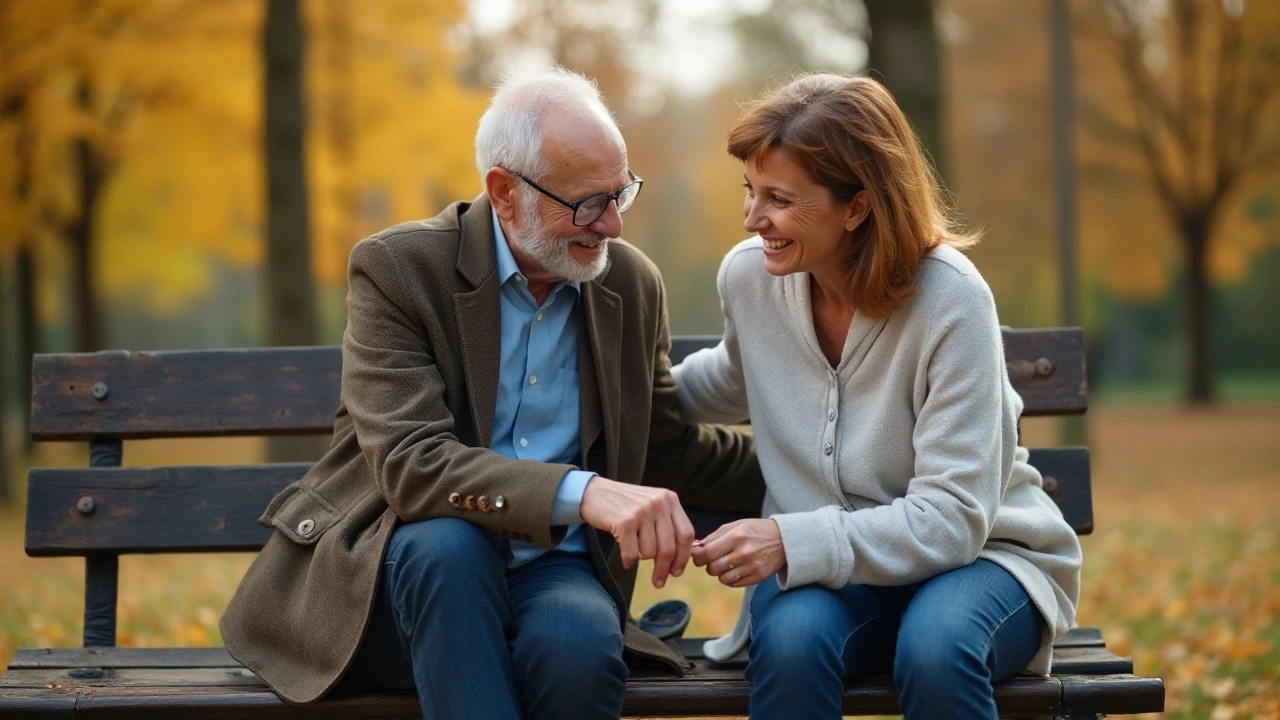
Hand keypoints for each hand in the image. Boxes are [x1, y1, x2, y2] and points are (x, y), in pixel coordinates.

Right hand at [579, 477, 694, 588]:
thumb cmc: (625, 505)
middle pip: (669, 547)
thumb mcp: (652, 505)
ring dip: (642, 560)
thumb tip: (681, 558)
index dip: (683, 557)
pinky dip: (628, 561)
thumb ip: (667, 524)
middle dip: (664, 569)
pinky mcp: (624, 521)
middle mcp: (658, 503)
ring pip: (650, 552)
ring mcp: (642, 511)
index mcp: (670, 499)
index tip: (677, 572)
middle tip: (659, 581)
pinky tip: (626, 560)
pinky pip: (631, 553)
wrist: (594, 492)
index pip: (686, 534)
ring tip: (634, 553)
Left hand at [690, 518, 784, 587]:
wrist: (784, 540)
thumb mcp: (736, 525)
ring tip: (727, 564)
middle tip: (714, 559)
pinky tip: (737, 569)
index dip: (698, 557)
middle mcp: (744, 552)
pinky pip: (734, 584)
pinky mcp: (758, 577)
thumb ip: (715, 536)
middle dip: (709, 565)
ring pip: (722, 579)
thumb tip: (696, 548)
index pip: (708, 553)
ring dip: (720, 573)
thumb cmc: (756, 531)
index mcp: (737, 536)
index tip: (698, 556)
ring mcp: (752, 567)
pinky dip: (731, 578)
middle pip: (713, 568)